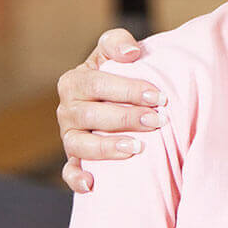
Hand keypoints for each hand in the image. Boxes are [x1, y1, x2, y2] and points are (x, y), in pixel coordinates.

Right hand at [56, 28, 165, 192]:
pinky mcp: (75, 159)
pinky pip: (70, 171)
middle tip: (158, 121)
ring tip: (137, 148)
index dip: (128, 89)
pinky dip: (77, 178)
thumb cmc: (120, 74)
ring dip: (108, 147)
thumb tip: (131, 53)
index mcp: (75, 81)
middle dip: (127, 118)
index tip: (159, 96)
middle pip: (92, 115)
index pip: (97, 83)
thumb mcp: (115, 52)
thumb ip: (117, 43)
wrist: (118, 100)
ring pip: (81, 144)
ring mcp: (70, 137)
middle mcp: (68, 110)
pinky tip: (92, 184)